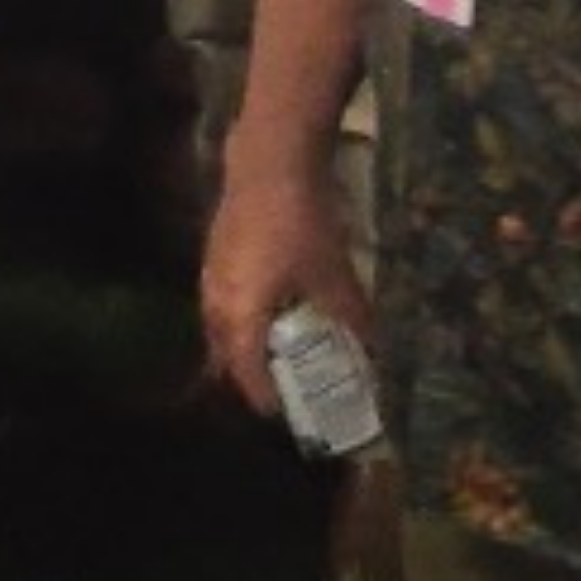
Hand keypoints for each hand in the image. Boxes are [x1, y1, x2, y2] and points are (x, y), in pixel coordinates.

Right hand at [196, 165, 374, 419]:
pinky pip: (218, 307)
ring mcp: (208, 279)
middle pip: (224, 359)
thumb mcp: (334, 276)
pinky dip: (235, 322)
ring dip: (239, 349)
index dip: (266, 400)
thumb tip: (372, 350)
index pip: (247, 376)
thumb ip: (351, 318)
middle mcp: (216, 306)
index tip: (285, 417)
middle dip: (249, 379)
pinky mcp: (211, 258)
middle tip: (279, 391)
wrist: (271, 163)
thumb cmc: (302, 225)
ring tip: (270, 357)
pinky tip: (261, 313)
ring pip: (218, 332)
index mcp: (242, 318)